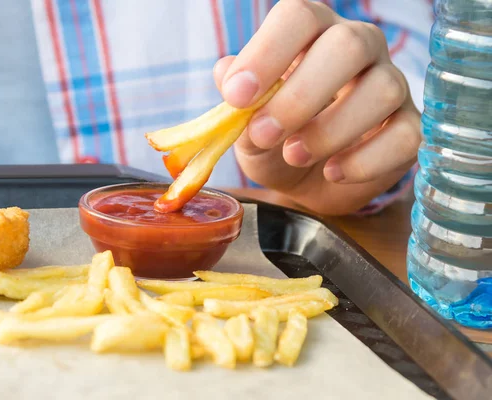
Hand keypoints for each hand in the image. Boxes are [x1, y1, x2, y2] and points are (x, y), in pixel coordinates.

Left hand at [213, 0, 419, 214]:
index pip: (299, 17)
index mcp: (312, 34)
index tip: (238, 96)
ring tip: (294, 155)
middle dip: (300, 96)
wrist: (306, 181)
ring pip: (383, 90)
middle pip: (347, 45)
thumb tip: (226, 72)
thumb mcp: (246, 124)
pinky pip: (405, 137)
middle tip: (265, 133)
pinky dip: (365, 161)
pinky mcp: (409, 128)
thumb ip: (236, 101)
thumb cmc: (275, 139)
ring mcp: (391, 84)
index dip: (268, 52)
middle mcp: (358, 48)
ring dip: (331, 130)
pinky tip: (334, 172)